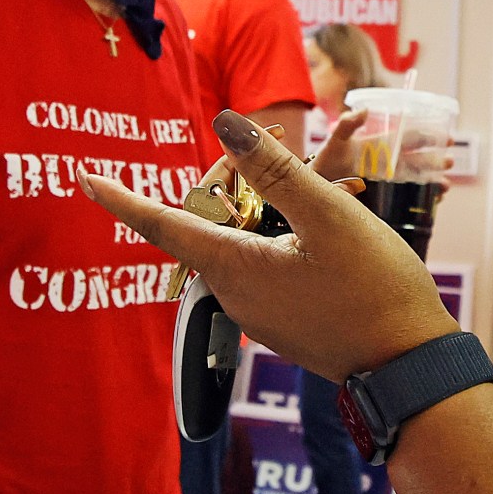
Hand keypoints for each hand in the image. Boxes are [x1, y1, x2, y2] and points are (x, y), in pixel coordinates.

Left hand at [86, 109, 454, 380]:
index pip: (160, 225)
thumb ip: (275, 170)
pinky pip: (266, 264)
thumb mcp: (328, 216)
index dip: (120, 198)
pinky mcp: (281, 319)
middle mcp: (234, 293)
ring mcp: (257, 312)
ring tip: (322, 176)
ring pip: (241, 241)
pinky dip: (283, 233)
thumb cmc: (375, 290)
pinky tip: (325, 220)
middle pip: (210, 223)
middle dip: (235, 181)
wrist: (408, 367)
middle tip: (282, 149)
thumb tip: (226, 127)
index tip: (84, 177)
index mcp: (235, 267)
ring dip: (266, 205)